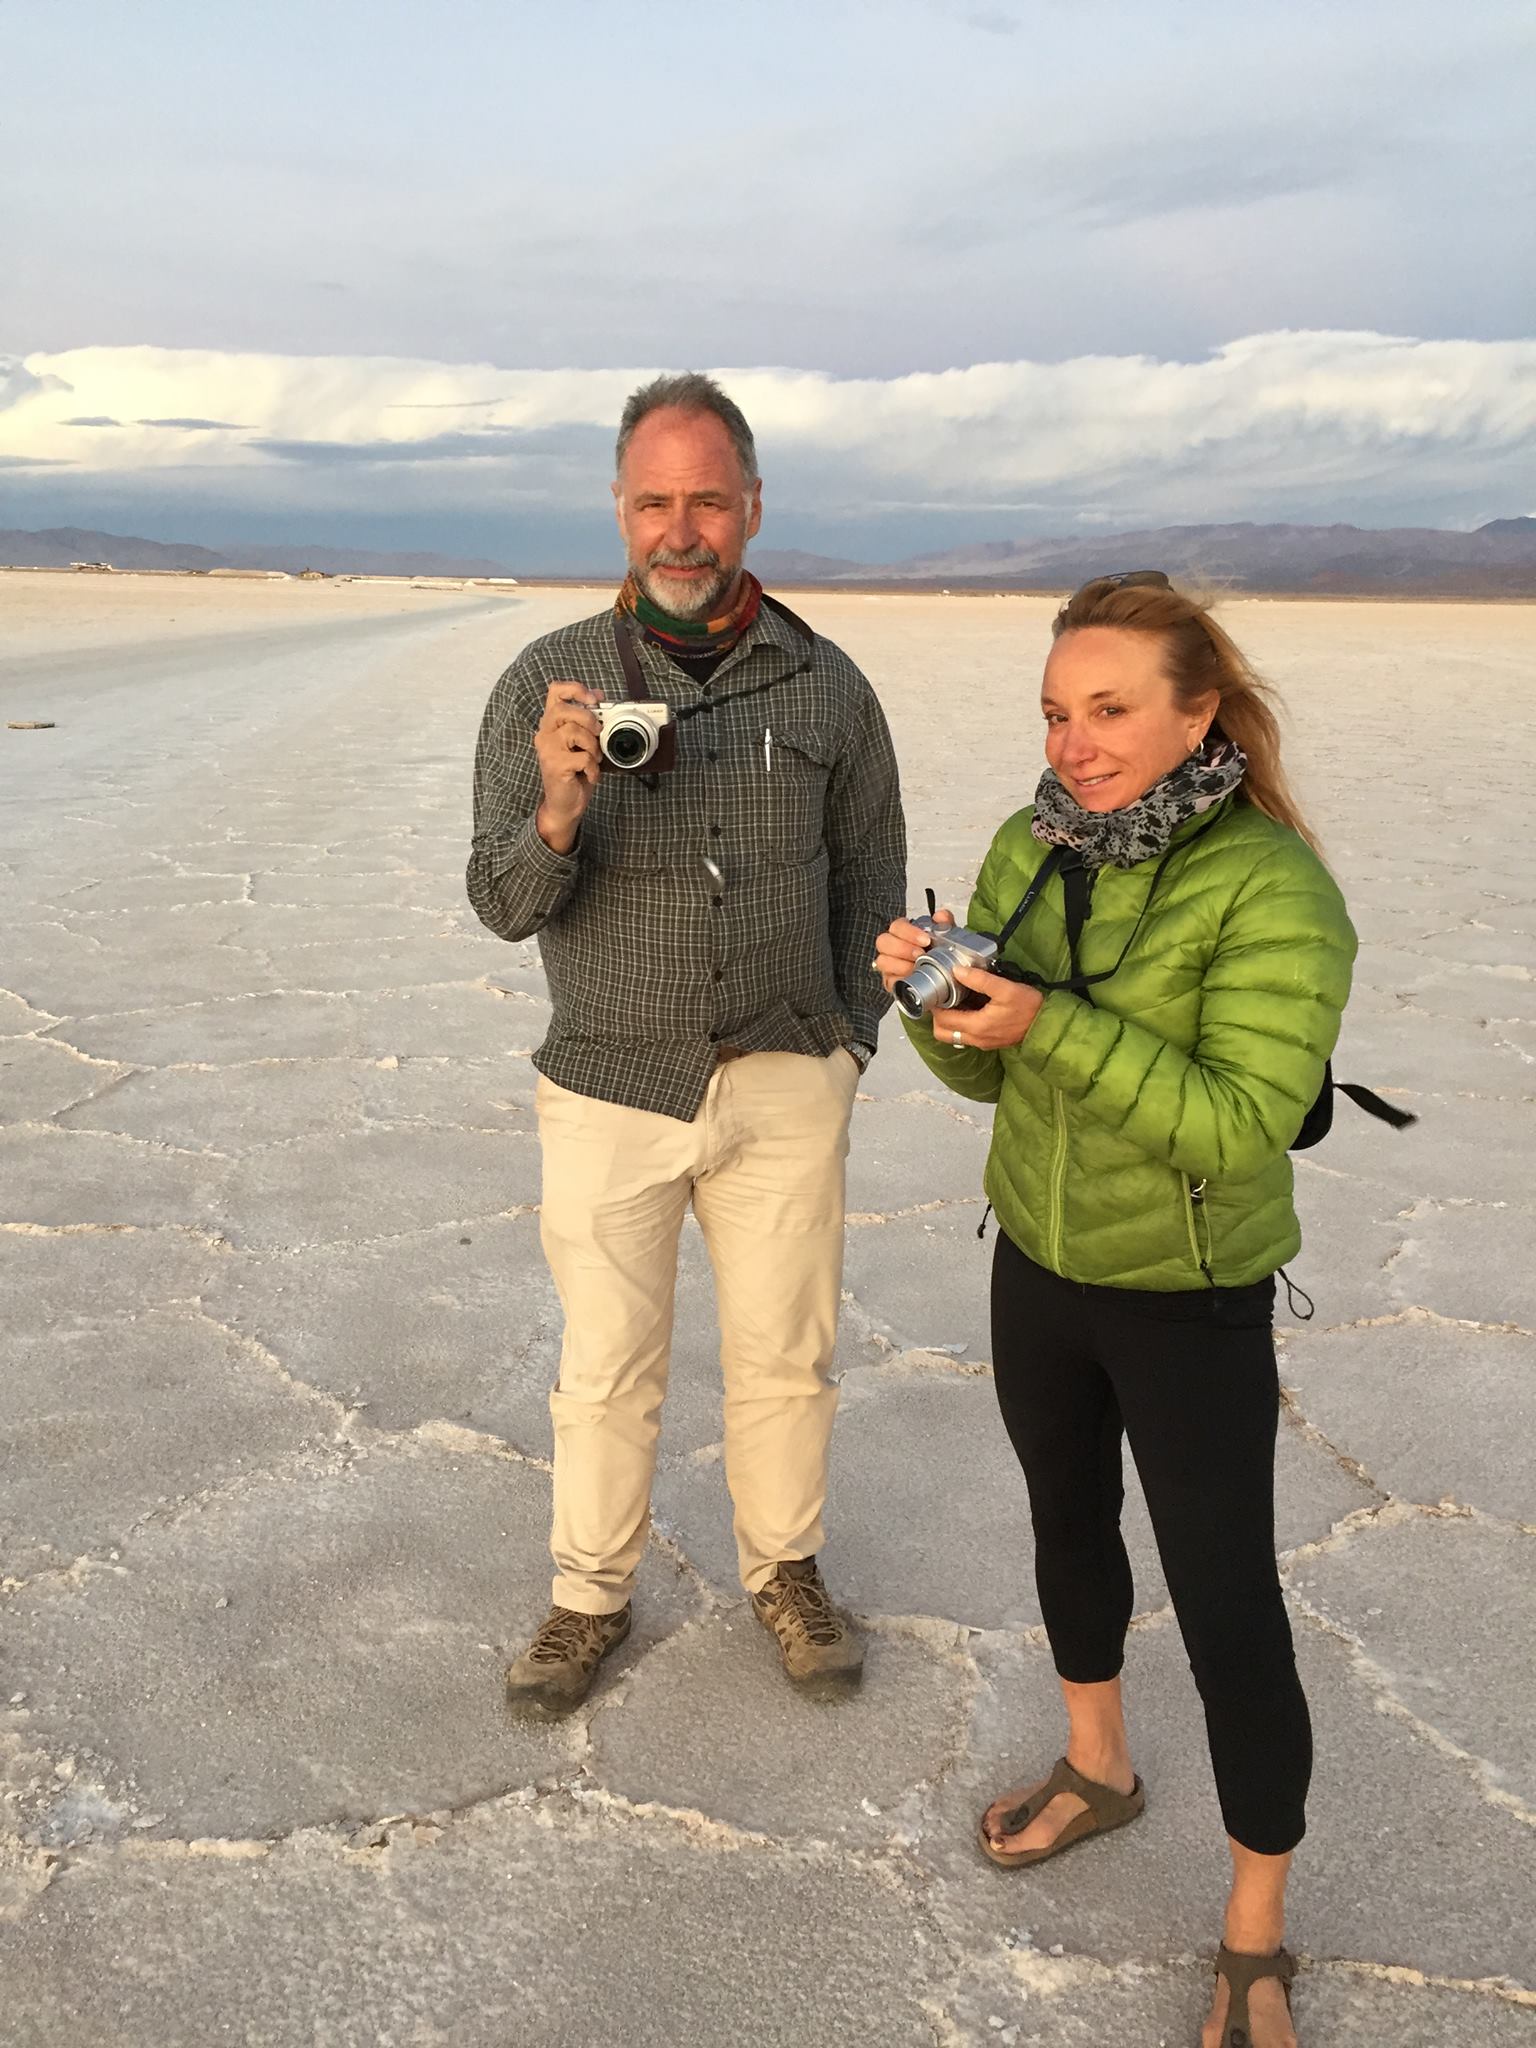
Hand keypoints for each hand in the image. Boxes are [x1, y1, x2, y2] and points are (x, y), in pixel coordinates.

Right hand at [534, 682, 602, 849]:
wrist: (564, 805)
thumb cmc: (574, 773)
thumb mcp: (582, 742)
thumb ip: (586, 719)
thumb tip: (599, 695)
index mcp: (551, 723)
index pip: (554, 691)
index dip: (574, 688)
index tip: (592, 699)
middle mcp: (544, 734)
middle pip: (563, 709)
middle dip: (587, 718)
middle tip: (598, 733)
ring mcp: (548, 750)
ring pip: (573, 731)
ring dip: (592, 745)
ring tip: (593, 758)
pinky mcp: (555, 766)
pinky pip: (582, 756)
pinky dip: (593, 767)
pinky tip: (590, 774)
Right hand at [873, 909, 953, 996]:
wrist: (944, 979)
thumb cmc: (939, 956)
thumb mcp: (947, 937)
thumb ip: (945, 923)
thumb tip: (940, 916)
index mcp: (903, 933)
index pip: (897, 926)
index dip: (909, 932)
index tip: (925, 940)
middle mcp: (892, 947)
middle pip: (883, 941)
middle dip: (902, 948)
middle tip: (920, 954)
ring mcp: (889, 965)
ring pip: (882, 961)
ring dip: (900, 964)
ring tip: (916, 967)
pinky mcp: (890, 981)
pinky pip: (888, 980)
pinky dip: (899, 979)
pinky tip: (912, 978)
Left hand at [932, 966, 1043, 1051]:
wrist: (1047, 1024)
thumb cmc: (1029, 1006)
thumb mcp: (1006, 988)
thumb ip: (980, 979)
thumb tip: (957, 971)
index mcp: (977, 1026)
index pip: (943, 1020)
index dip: (935, 1005)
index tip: (937, 991)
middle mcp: (976, 1039)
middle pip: (943, 1032)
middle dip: (938, 1016)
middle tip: (943, 997)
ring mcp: (982, 1043)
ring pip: (953, 1036)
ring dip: (949, 1021)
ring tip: (955, 1001)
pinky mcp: (990, 1042)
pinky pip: (966, 1036)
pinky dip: (961, 1024)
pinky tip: (970, 1007)